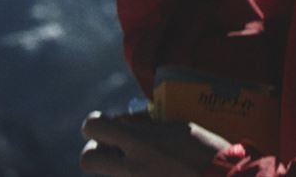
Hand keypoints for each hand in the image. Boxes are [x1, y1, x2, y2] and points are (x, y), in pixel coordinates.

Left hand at [80, 111, 229, 176]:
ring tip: (141, 164)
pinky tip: (154, 174)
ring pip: (108, 175)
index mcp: (140, 142)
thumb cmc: (207, 152)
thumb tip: (127, 123)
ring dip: (117, 167)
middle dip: (95, 150)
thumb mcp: (178, 128)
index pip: (93, 127)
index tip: (103, 123)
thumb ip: (148, 127)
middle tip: (111, 148)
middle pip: (88, 159)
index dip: (95, 123)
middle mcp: (131, 167)